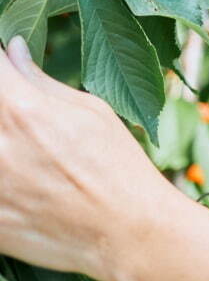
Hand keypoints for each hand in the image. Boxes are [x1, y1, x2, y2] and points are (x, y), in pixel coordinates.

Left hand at [0, 36, 179, 279]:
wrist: (125, 231)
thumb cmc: (117, 165)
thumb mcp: (91, 112)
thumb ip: (40, 82)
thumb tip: (12, 49)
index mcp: (24, 111)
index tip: (6, 68)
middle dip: (3, 105)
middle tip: (18, 116)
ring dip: (2, 139)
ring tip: (24, 152)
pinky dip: (2, 178)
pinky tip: (22, 179)